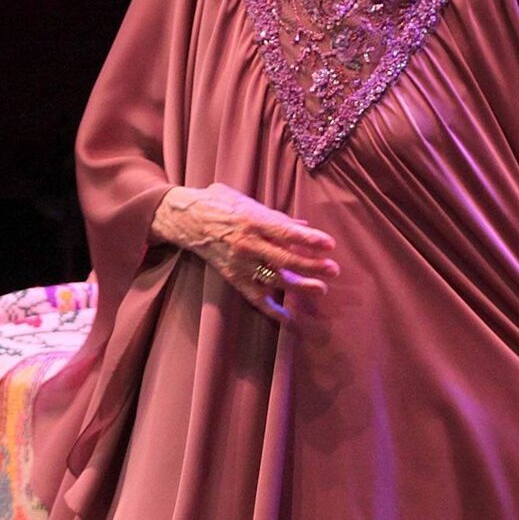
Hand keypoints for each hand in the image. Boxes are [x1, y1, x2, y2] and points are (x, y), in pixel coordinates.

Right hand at [151, 183, 338, 323]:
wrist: (185, 218)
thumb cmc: (221, 204)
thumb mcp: (249, 202)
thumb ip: (277, 217)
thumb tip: (304, 226)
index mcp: (254, 221)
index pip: (286, 232)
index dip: (309, 240)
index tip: (330, 244)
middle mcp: (248, 244)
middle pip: (285, 259)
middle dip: (311, 266)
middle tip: (333, 270)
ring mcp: (240, 263)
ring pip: (274, 279)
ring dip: (299, 286)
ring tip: (320, 289)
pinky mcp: (232, 277)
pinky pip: (253, 296)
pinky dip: (270, 308)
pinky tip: (288, 317)